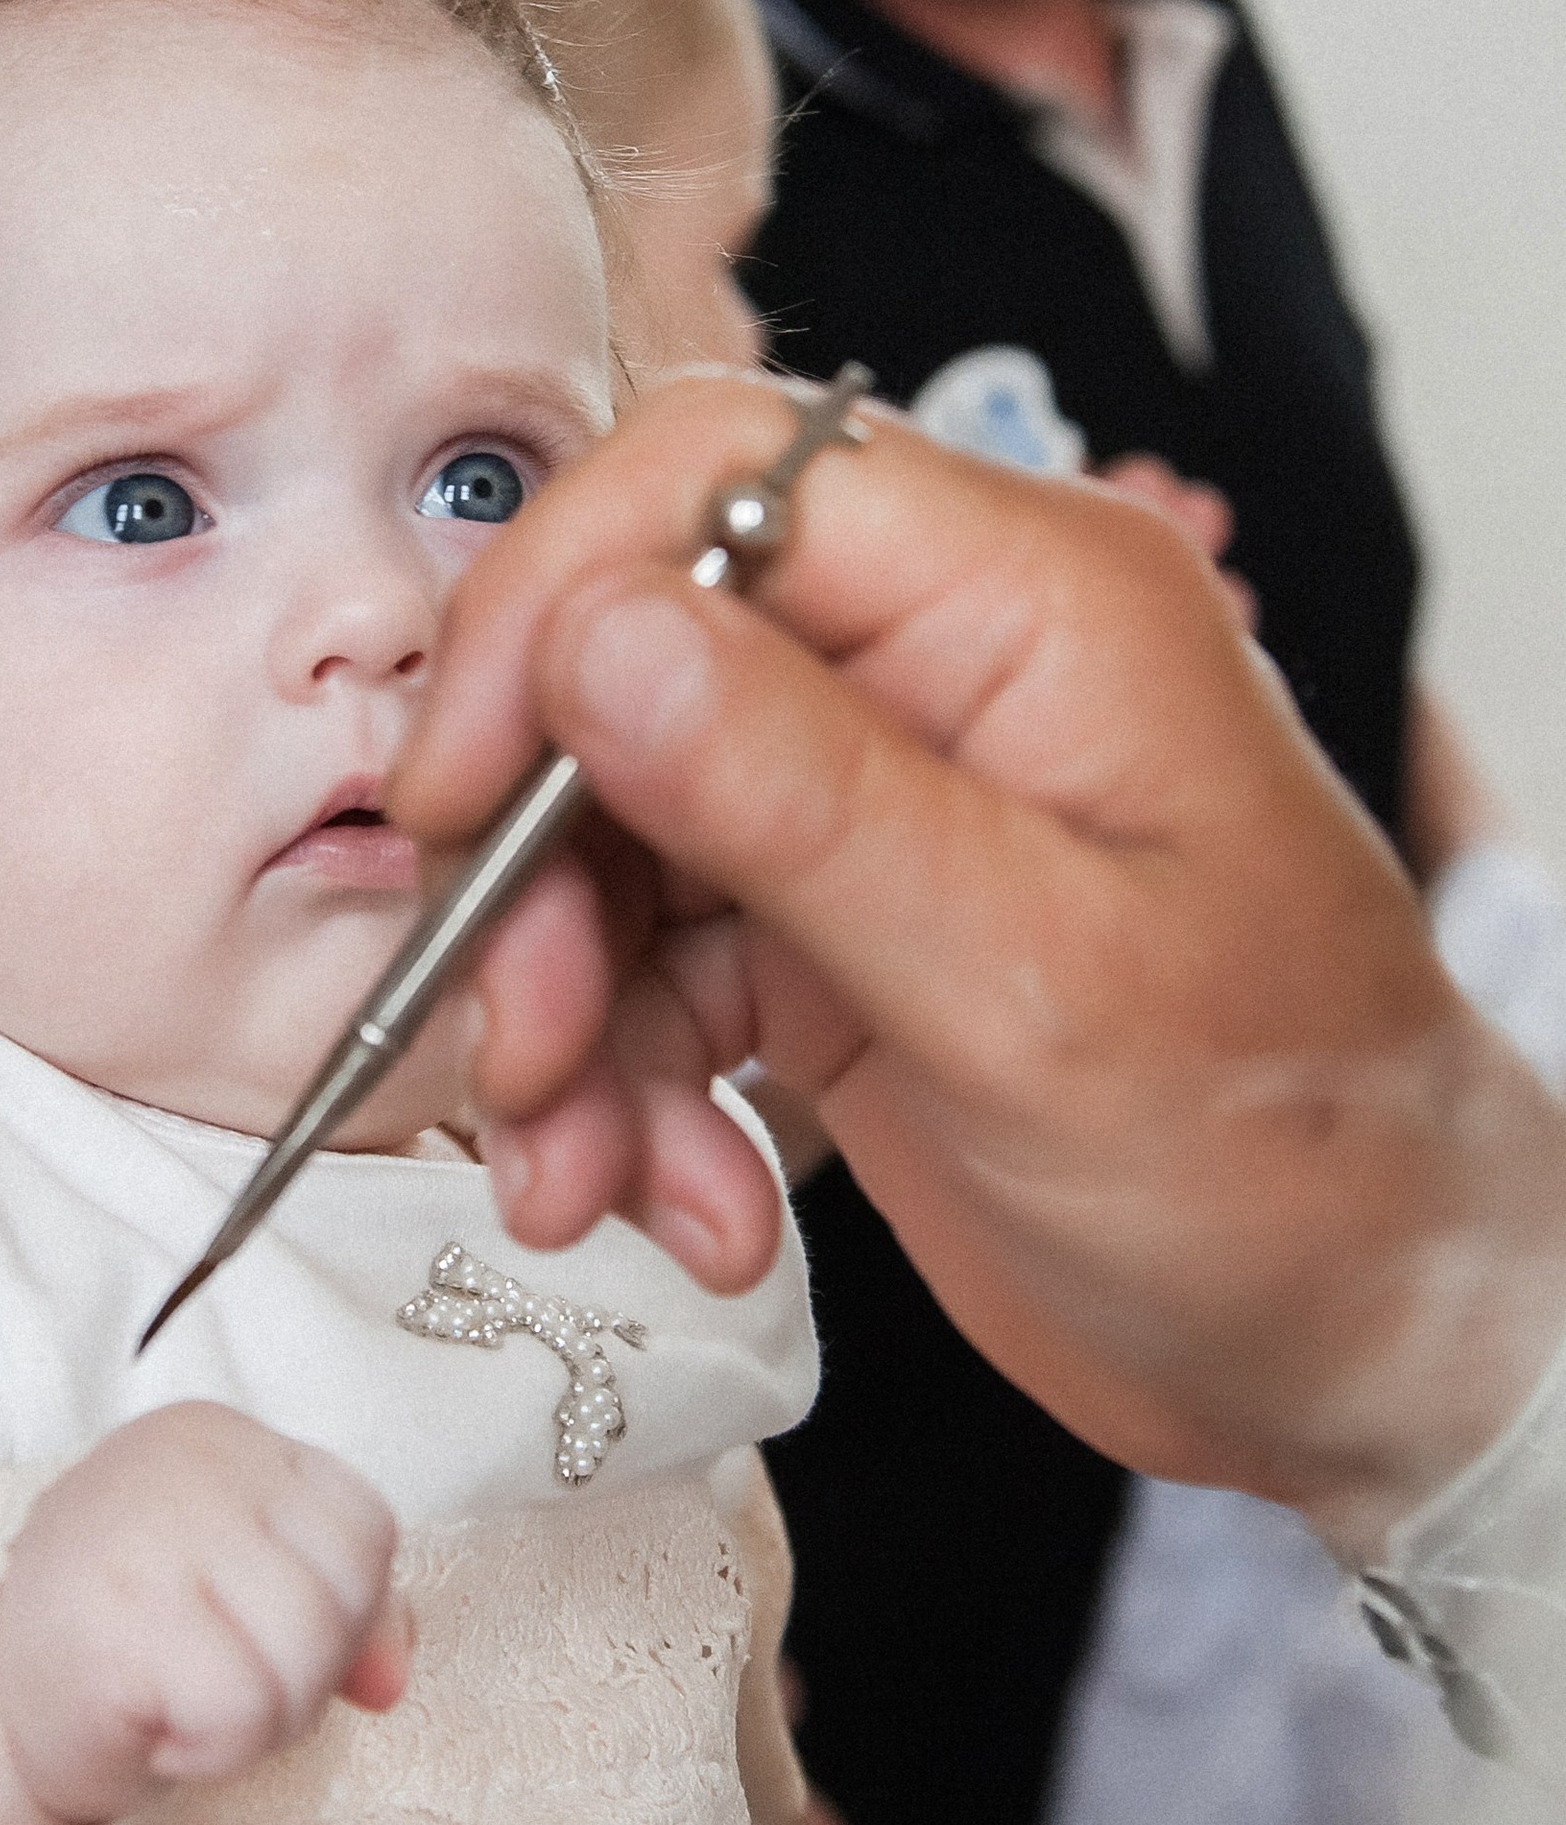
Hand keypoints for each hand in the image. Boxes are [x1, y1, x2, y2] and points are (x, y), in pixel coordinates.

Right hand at [0, 1407, 405, 1824]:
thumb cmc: (123, 1651)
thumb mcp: (244, 1599)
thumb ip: (344, 1611)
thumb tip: (392, 1682)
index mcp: (216, 1436)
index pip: (364, 1529)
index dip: (337, 1614)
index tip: (245, 1636)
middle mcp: (179, 1462)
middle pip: (342, 1597)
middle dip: (298, 1676)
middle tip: (204, 1681)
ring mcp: (142, 1536)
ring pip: (305, 1660)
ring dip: (257, 1722)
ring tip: (178, 1705)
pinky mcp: (112, 1624)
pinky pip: (243, 1714)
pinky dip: (212, 1751)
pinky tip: (152, 1729)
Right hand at [396, 370, 1565, 1550]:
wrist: (1361, 1342)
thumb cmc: (1288, 1159)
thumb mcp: (1035, 990)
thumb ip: (803, 801)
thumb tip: (595, 637)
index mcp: (1028, 607)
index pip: (711, 483)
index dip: (550, 618)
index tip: (462, 800)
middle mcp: (939, 680)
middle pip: (621, 683)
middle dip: (539, 886)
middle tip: (522, 1060)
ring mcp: (878, 818)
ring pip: (610, 852)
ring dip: (567, 1032)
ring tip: (599, 1187)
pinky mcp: (835, 950)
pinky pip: (652, 980)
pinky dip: (627, 1100)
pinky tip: (688, 1211)